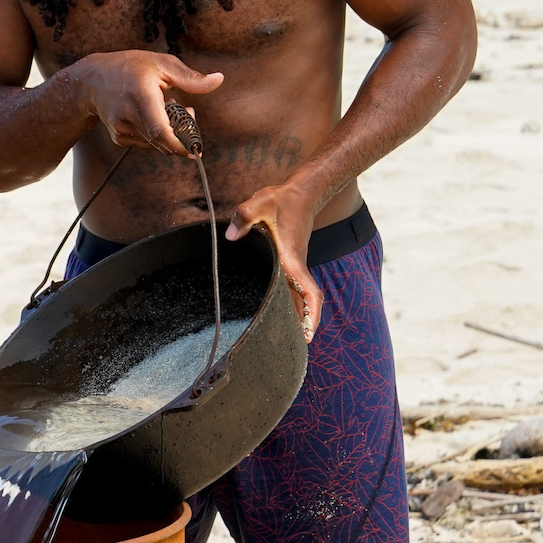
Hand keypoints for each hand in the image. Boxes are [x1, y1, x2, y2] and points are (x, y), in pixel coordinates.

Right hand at [69, 51, 222, 154]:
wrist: (92, 81)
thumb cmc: (131, 67)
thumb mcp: (162, 64)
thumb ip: (191, 77)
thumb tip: (219, 80)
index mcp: (141, 95)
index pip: (159, 130)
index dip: (178, 144)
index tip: (194, 149)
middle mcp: (128, 115)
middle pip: (162, 140)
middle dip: (182, 134)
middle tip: (187, 111)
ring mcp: (121, 129)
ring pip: (156, 144)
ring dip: (170, 134)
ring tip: (166, 107)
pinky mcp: (119, 138)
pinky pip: (147, 144)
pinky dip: (157, 136)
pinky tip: (152, 116)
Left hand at [225, 181, 323, 342]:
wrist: (302, 191)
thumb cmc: (282, 199)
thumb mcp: (260, 203)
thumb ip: (244, 217)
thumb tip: (231, 236)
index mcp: (292, 257)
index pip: (309, 292)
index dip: (311, 315)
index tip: (309, 335)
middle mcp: (297, 265)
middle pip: (303, 303)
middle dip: (302, 327)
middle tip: (292, 351)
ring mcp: (295, 264)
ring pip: (298, 297)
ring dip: (296, 317)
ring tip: (285, 342)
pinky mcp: (291, 261)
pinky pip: (293, 288)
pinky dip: (290, 303)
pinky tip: (279, 314)